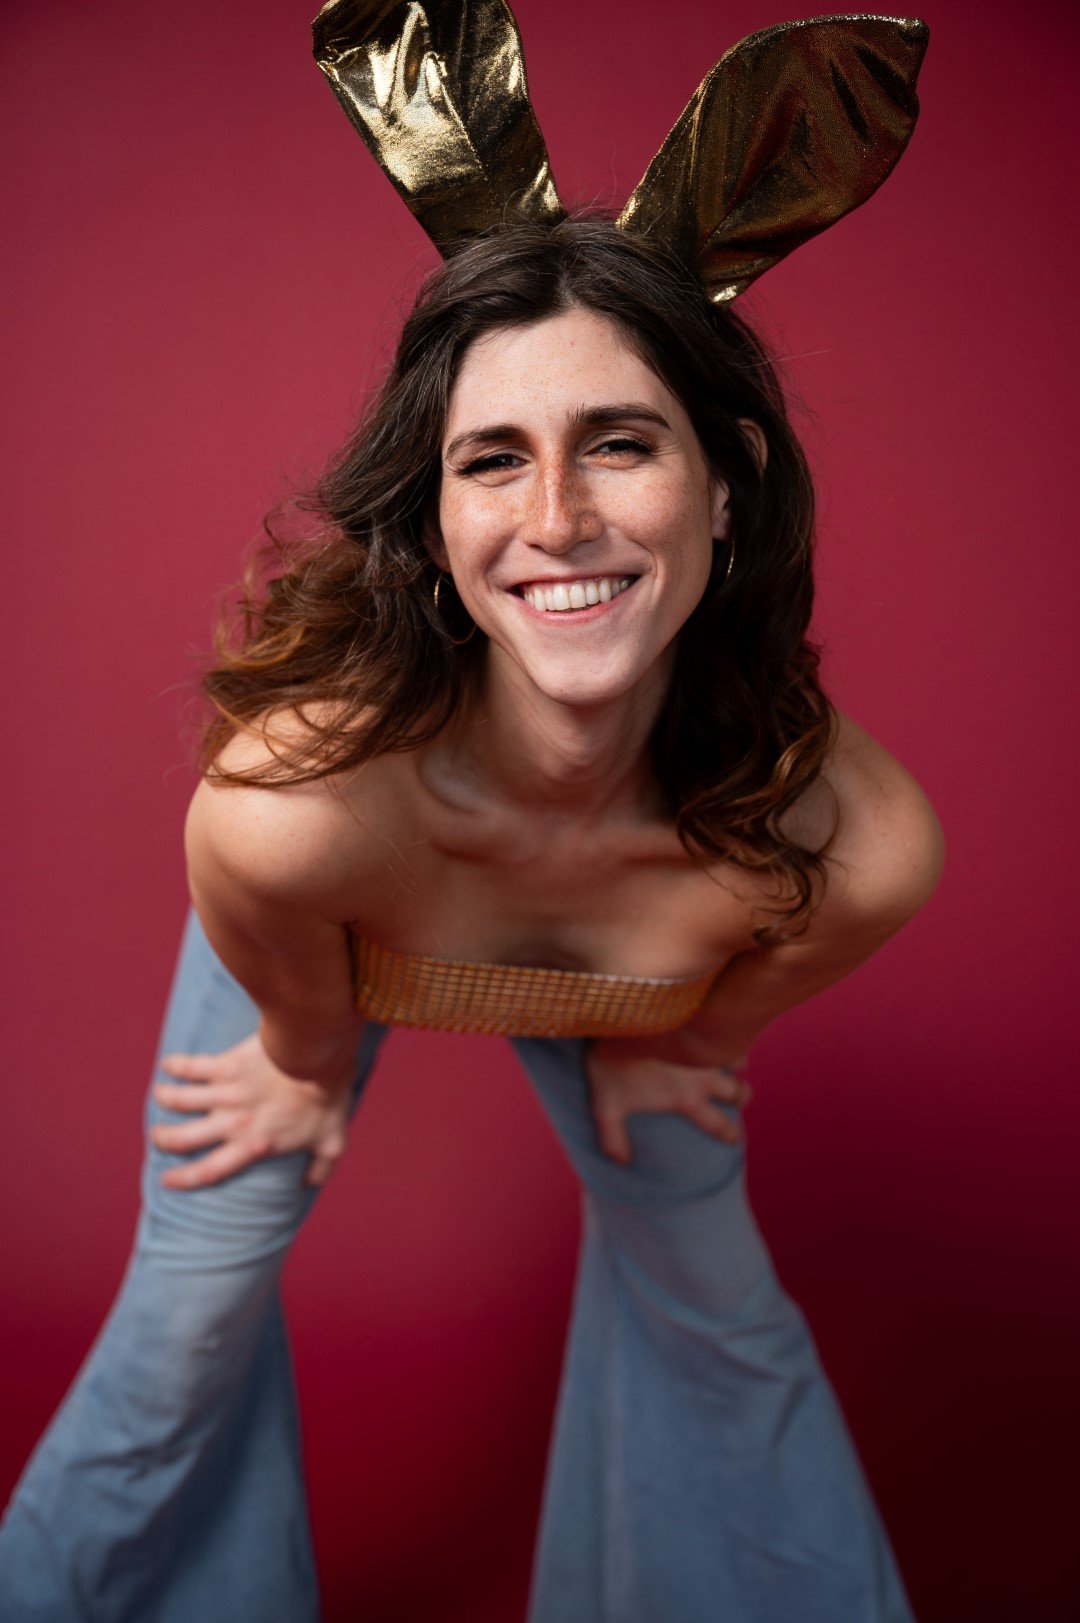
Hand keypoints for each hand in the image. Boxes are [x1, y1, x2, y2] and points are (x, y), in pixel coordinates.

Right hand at [150, 1031, 354, 1191]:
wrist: (319, 1058)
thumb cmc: (328, 1099)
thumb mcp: (333, 1142)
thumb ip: (322, 1167)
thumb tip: (312, 1184)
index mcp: (254, 1144)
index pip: (211, 1170)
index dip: (185, 1178)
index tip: (166, 1180)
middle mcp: (233, 1122)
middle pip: (184, 1138)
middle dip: (164, 1139)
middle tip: (158, 1136)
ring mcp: (227, 1092)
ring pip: (180, 1100)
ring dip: (165, 1098)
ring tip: (160, 1095)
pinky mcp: (227, 1065)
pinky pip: (192, 1066)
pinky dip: (175, 1065)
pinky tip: (168, 1064)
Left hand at [584, 1038, 752, 1164]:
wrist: (623, 1018)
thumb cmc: (613, 1063)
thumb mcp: (606, 1106)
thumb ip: (613, 1138)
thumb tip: (623, 1162)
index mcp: (686, 1099)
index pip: (717, 1125)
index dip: (730, 1135)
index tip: (735, 1141)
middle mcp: (704, 1076)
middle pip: (737, 1092)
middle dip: (740, 1097)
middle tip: (738, 1097)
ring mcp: (707, 1048)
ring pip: (738, 1061)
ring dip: (737, 1066)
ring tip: (734, 1064)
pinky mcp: (704, 1022)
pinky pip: (727, 1030)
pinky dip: (728, 1034)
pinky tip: (722, 1030)